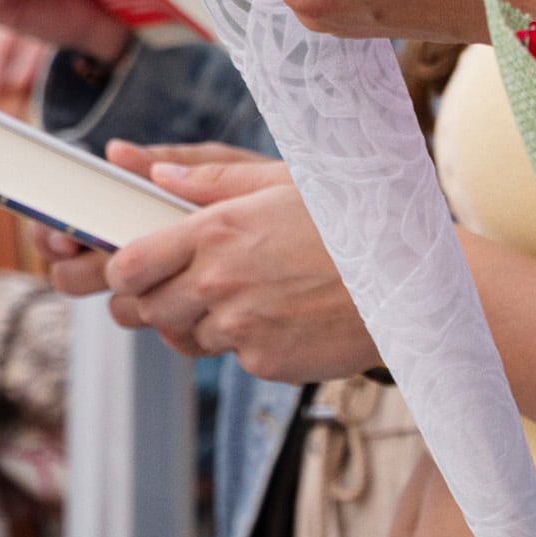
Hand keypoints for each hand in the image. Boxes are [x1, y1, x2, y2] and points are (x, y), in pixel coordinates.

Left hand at [94, 153, 375, 381]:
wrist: (413, 283)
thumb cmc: (353, 221)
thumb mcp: (283, 181)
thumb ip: (211, 180)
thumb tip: (155, 173)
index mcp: (217, 230)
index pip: (128, 265)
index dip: (121, 271)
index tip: (132, 268)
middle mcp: (220, 282)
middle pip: (143, 309)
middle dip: (151, 300)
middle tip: (182, 286)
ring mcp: (241, 328)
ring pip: (182, 337)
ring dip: (197, 323)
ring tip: (242, 297)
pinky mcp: (264, 363)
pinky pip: (231, 358)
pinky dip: (246, 343)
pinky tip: (281, 316)